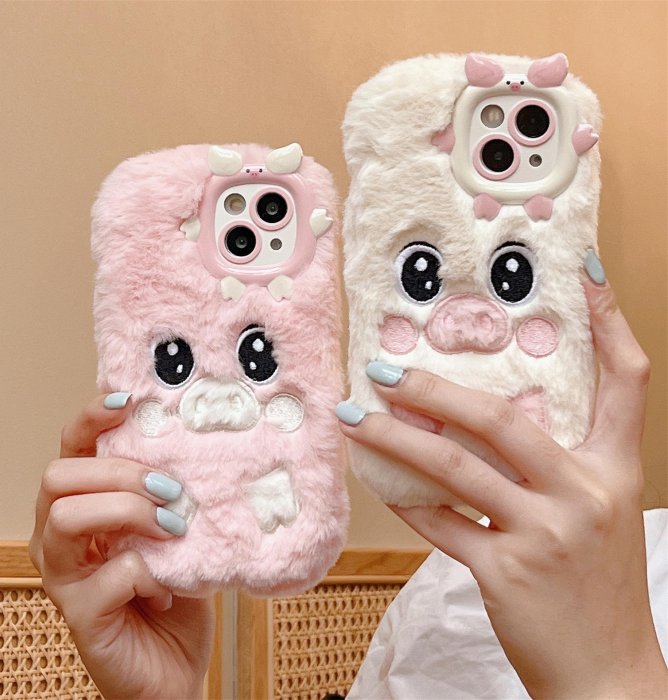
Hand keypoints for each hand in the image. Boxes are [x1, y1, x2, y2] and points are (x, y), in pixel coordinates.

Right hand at [29, 395, 212, 699]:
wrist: (176, 668)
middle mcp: (59, 537)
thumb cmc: (174, 590)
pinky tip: (171, 585)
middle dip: (122, 473)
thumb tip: (195, 444)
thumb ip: (171, 493)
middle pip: (62, 476)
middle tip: (172, 491)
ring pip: (69, 517)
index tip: (128, 402)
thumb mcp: (175, 529)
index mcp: (82, 506)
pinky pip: (111, 574)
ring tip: (174, 528)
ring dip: (131, 513)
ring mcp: (64, 577)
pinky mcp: (81, 616)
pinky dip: (151, 572)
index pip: (71, 448)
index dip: (91, 418)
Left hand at [338, 277, 666, 698]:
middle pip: (502, 419)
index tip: (586, 270)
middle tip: (384, 368)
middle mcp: (586, 495)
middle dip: (436, 389)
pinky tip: (376, 477)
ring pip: (455, 468)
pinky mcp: (506, 572)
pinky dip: (404, 497)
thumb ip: (551, 467)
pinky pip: (441, 522)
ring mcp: (546, 534)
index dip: (609, 322)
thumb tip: (476, 420)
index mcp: (616, 472)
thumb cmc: (597, 588)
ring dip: (396, 437)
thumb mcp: (594, 515)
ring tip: (354, 416)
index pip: (627, 381)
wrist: (609, 678)